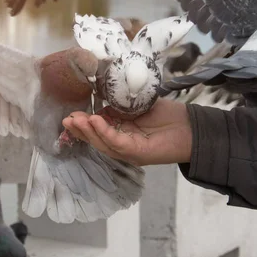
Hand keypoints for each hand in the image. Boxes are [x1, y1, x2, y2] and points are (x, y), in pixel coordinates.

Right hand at [62, 99, 191, 165]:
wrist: (190, 126)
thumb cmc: (167, 115)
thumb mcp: (136, 108)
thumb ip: (118, 108)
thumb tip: (98, 104)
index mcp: (121, 135)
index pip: (96, 133)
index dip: (82, 126)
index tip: (69, 116)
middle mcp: (122, 146)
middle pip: (96, 141)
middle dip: (80, 131)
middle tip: (66, 120)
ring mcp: (129, 151)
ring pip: (103, 144)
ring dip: (88, 132)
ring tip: (77, 119)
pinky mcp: (138, 153)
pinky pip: (117, 143)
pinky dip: (104, 132)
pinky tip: (95, 120)